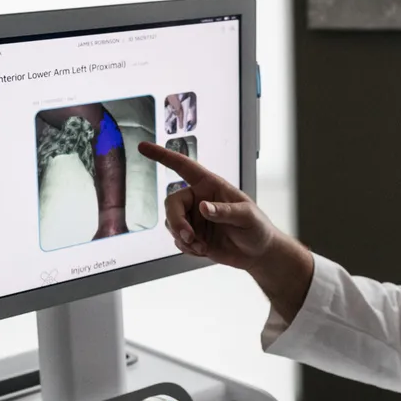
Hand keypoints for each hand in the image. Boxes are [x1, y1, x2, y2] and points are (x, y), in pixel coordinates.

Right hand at [139, 141, 278, 270]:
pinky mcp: (193, 236)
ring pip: (171, 224)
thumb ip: (226, 211)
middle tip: (189, 237)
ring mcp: (194, 218)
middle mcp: (198, 199)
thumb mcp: (247, 217)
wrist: (258, 253)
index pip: (183, 167)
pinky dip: (187, 248)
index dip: (162, 156)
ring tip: (203, 246)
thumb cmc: (257, 228)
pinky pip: (177, 241)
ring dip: (183, 238)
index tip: (142, 147)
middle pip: (171, 203)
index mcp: (210, 185)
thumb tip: (203, 207)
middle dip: (176, 221)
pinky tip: (204, 250)